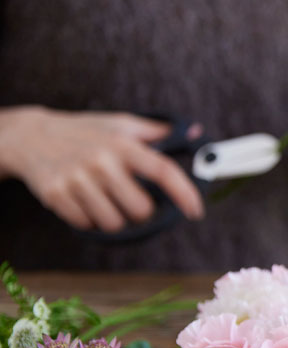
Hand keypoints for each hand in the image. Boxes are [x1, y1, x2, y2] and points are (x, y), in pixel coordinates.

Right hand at [0, 106, 204, 231]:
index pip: (162, 170)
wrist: (30, 136)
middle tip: (129, 197)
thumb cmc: (85, 132)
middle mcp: (101, 161)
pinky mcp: (56, 195)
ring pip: (114, 222)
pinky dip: (90, 218)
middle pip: (140, 209)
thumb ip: (158, 131)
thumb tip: (195, 131)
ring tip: (105, 198)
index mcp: (122, 144)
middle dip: (140, 210)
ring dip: (115, 217)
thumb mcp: (121, 124)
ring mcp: (76, 179)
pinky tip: (84, 200)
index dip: (184, 193)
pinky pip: (87, 224)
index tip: (196, 211)